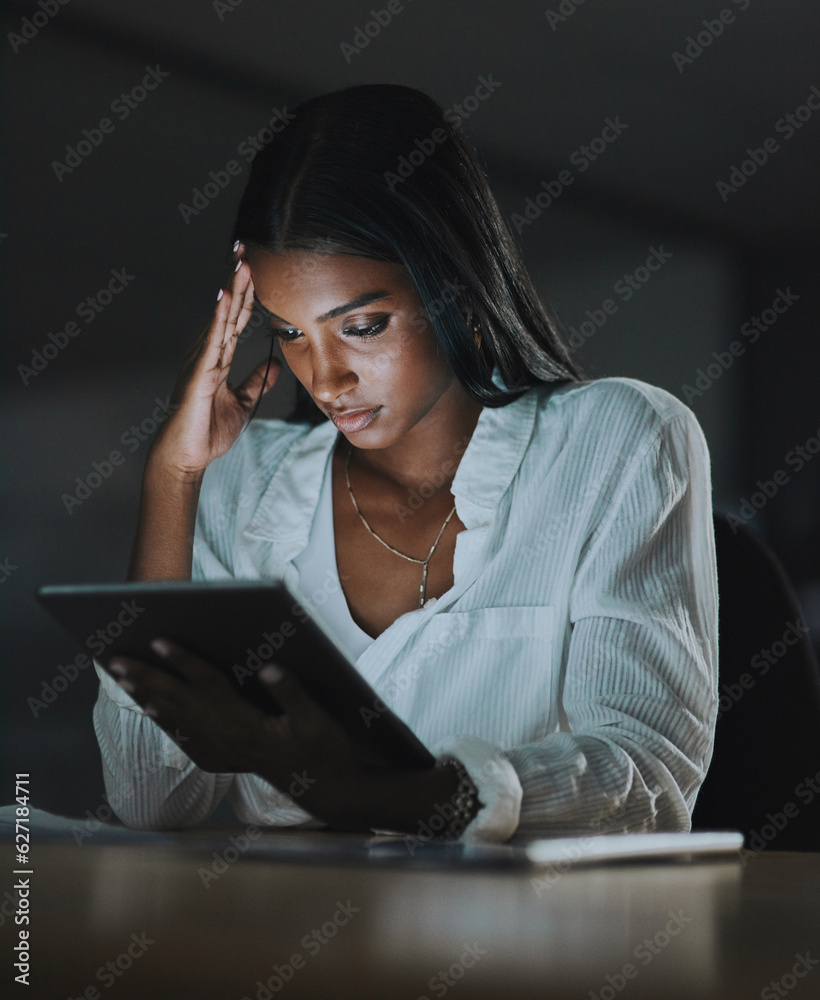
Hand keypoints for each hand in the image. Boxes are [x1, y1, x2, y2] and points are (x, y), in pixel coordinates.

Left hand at [107, 638, 359, 811]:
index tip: (158, 641)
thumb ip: (292, 693)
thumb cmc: (324, 750)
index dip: (184, 662)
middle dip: (147, 678)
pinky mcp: (223, 759)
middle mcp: (227, 738)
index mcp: (247, 725)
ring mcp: (222, 751)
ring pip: (177, 719)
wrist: (325, 790)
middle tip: (116, 659)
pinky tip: (151, 709)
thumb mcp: (317, 720)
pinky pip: (185, 737)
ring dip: (148, 696)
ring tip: (123, 677)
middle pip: (180, 702)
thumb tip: (269, 668)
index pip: (208, 686)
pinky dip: (164, 721)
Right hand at [148, 245, 281, 479]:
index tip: (256, 268)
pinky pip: (212, 340)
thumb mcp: (243, 403)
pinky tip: (226, 297)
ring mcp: (202, 361)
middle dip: (239, 281)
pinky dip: (219, 318)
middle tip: (247, 249)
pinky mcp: (200, 373)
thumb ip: (256, 382)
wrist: (188, 456)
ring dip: (232, 291)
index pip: (237, 320)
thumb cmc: (207, 432)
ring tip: (241, 263)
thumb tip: (274, 365)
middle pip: (228, 311)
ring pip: (221, 319)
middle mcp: (209, 354)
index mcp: (219, 358)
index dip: (247, 295)